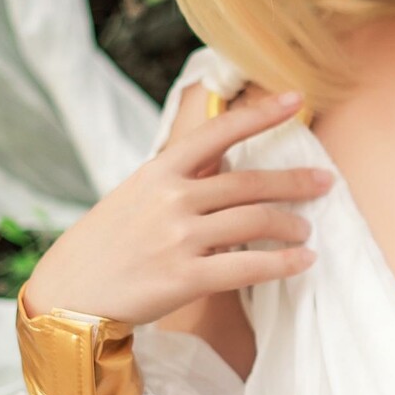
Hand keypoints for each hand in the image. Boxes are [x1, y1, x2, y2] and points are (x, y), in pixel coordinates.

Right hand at [21, 87, 333, 327]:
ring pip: (255, 222)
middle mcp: (171, 199)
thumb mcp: (135, 196)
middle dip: (295, 182)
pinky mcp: (184, 278)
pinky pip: (248, 267)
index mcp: (159, 172)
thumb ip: (179, 179)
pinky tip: (303, 261)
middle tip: (325, 182)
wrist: (68, 294)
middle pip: (250, 183)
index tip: (295, 99)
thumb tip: (226, 162)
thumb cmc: (106, 244)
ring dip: (291, 225)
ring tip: (306, 230)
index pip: (218, 132)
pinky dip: (283, 263)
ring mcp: (178, 238)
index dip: (260, 115)